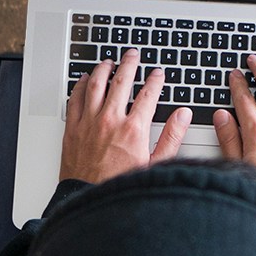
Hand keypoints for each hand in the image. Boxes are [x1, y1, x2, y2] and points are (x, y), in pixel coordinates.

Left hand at [55, 46, 180, 185]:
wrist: (89, 201)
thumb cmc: (121, 187)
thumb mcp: (155, 166)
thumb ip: (171, 138)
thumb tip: (183, 116)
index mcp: (133, 130)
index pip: (148, 94)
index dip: (155, 80)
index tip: (157, 74)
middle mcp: (110, 121)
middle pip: (121, 82)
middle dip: (129, 64)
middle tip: (133, 55)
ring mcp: (89, 123)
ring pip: (95, 85)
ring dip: (103, 69)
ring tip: (109, 61)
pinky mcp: (73, 129)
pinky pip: (75, 99)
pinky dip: (80, 86)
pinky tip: (84, 80)